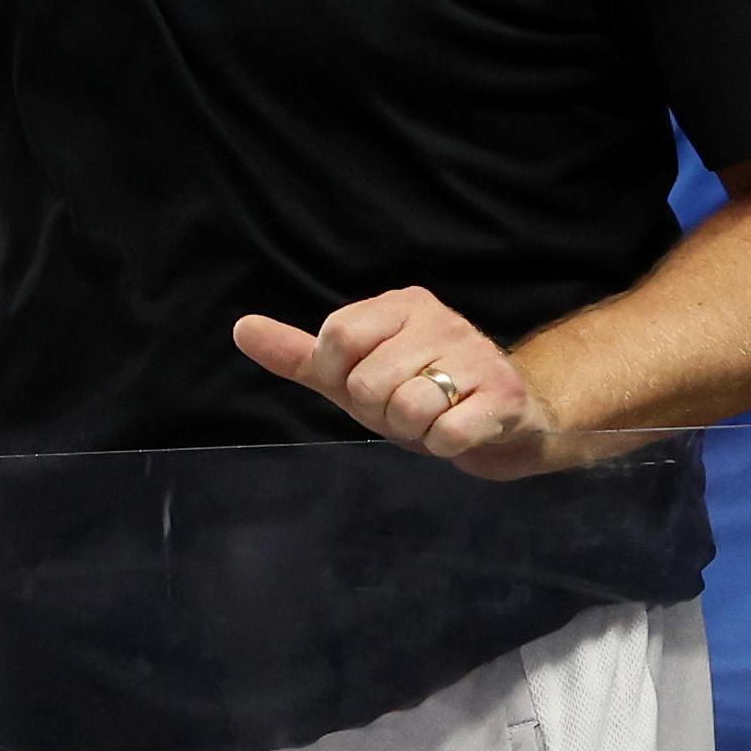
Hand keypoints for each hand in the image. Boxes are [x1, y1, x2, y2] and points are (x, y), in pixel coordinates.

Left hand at [233, 287, 570, 480]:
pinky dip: (444, 445)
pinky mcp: (504, 397)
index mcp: (401, 305)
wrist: (509, 417)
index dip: (340, 376)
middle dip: (379, 410)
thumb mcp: (353, 372)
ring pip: (407, 407)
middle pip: (367, 381)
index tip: (364, 384)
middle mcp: (440, 321)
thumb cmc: (421, 391)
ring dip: (414, 429)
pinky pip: (448, 433)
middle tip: (406, 406)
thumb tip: (241, 329)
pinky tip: (458, 432)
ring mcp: (476, 356)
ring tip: (434, 417)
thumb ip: (300, 354)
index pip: (337, 337)